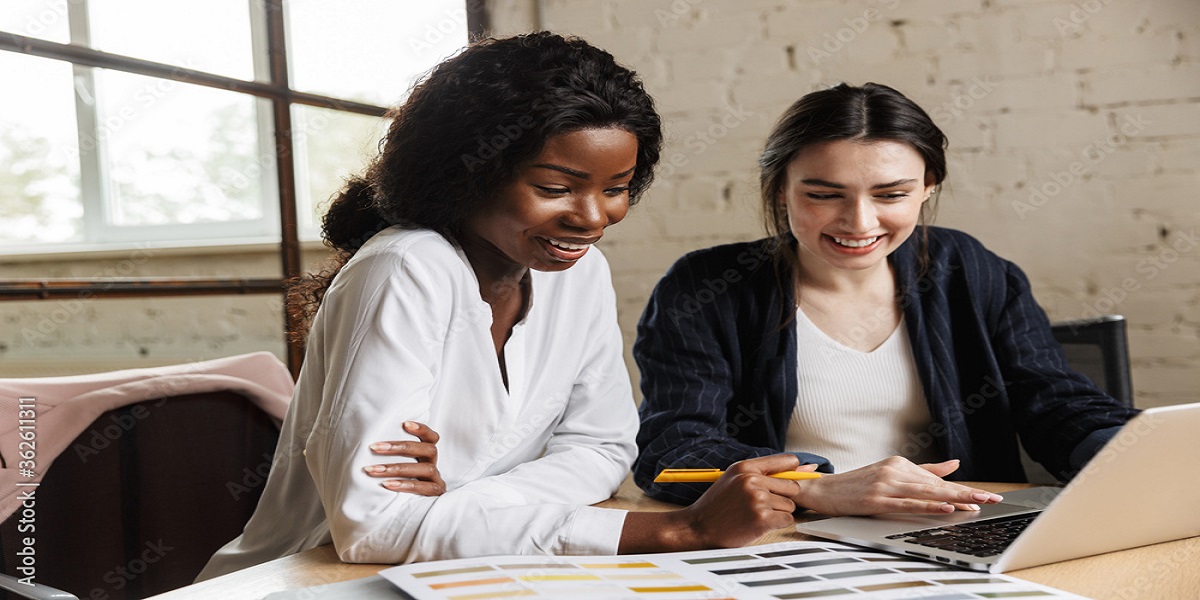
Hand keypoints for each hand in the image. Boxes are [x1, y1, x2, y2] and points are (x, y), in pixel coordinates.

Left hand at [363, 421, 445, 495]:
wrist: (404, 514)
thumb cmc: (393, 483)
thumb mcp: (393, 466)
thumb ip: (388, 454)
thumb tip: (363, 441)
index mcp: (427, 455)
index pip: (431, 437)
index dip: (422, 429)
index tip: (404, 423)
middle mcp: (434, 465)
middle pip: (429, 450)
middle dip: (400, 447)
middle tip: (374, 447)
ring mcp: (436, 480)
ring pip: (426, 469)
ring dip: (397, 468)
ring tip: (373, 470)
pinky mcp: (435, 495)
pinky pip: (424, 488)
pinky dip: (405, 485)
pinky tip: (387, 484)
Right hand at [676, 454, 808, 547]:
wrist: (698, 527)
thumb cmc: (718, 504)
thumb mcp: (735, 479)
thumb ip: (765, 472)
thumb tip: (807, 467)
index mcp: (745, 467)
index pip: (787, 461)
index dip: (794, 472)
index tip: (790, 481)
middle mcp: (752, 480)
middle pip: (792, 487)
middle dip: (783, 498)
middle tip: (764, 505)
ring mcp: (757, 499)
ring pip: (790, 506)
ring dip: (778, 513)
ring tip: (755, 515)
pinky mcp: (761, 518)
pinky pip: (787, 520)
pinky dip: (777, 524)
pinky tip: (759, 524)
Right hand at [792, 456, 1003, 515]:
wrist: (823, 490)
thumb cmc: (857, 484)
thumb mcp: (890, 474)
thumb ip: (925, 471)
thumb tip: (954, 465)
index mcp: (899, 464)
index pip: (937, 480)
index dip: (962, 489)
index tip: (986, 496)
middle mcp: (895, 470)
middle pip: (937, 485)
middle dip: (967, 492)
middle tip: (992, 498)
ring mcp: (885, 484)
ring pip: (926, 493)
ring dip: (954, 499)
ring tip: (976, 504)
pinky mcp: (877, 498)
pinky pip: (908, 503)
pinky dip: (928, 506)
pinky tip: (945, 508)